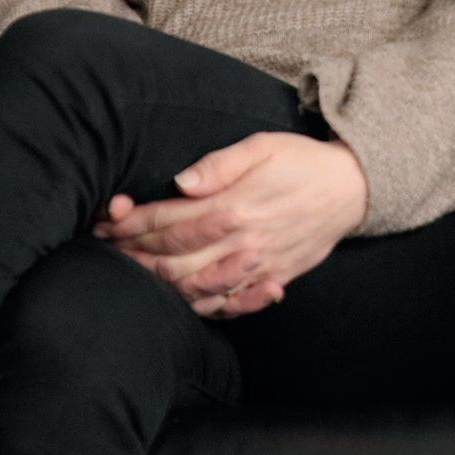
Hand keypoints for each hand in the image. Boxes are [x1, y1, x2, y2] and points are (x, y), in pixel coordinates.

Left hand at [95, 132, 369, 317]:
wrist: (351, 189)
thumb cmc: (301, 161)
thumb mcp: (262, 146)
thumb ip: (220, 164)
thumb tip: (181, 182)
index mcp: (234, 206)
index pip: (168, 222)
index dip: (130, 225)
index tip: (103, 223)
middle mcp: (241, 242)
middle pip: (172, 260)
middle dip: (133, 257)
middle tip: (104, 253)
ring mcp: (256, 267)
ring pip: (195, 288)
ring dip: (158, 286)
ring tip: (130, 278)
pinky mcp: (271, 280)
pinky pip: (229, 306)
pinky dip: (202, 308)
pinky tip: (181, 302)